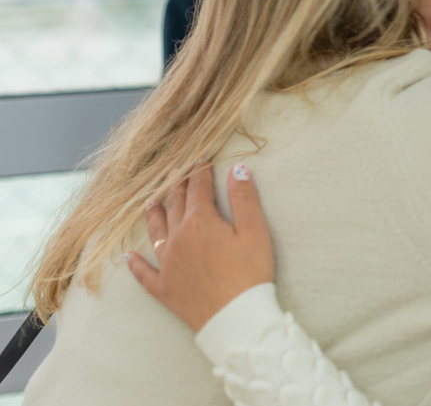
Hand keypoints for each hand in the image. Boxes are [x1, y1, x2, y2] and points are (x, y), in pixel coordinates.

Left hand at [126, 162, 273, 332]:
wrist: (234, 317)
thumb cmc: (249, 272)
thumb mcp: (254, 230)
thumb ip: (244, 198)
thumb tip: (237, 169)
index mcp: (200, 221)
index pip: (198, 189)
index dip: (200, 172)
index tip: (201, 160)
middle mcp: (178, 238)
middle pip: (175, 206)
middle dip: (178, 188)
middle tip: (178, 175)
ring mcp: (167, 263)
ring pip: (156, 232)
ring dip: (154, 215)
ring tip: (151, 203)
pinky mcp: (163, 287)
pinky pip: (143, 272)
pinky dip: (135, 263)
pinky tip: (129, 256)